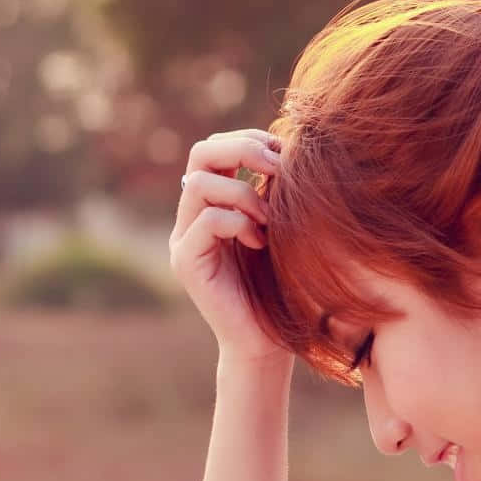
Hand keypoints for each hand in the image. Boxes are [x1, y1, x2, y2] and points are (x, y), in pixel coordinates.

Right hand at [168, 128, 289, 365]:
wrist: (269, 340)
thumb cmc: (285, 285)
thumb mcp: (286, 228)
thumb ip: (278, 193)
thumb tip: (296, 146)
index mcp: (215, 201)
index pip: (216, 147)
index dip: (250, 140)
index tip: (287, 154)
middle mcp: (193, 215)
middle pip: (201, 153)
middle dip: (243, 150)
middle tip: (278, 168)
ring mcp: (184, 238)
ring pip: (199, 183)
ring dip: (244, 194)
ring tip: (269, 220)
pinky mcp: (186, 262)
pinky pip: (206, 220)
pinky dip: (239, 222)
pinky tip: (261, 242)